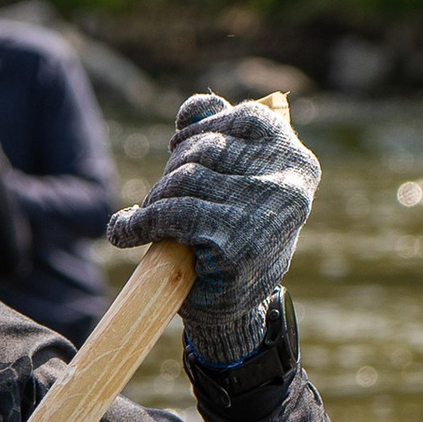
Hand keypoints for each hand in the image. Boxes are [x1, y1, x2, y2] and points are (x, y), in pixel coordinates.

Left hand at [108, 92, 317, 365]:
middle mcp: (290, 185)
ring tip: (144, 219)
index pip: (244, 117)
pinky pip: (173, 215)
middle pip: (208, 149)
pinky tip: (124, 232)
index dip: (200, 133)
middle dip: (172, 173)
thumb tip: (195, 107)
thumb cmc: (233, 240)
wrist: (233, 314)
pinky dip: (139, 223)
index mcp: (298, 162)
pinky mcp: (235, 245)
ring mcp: (265, 215)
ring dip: (154, 200)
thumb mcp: (237, 184)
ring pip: (186, 179)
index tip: (179, 154)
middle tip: (157, 200)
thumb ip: (222, 136)